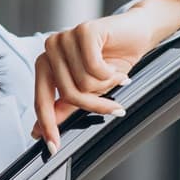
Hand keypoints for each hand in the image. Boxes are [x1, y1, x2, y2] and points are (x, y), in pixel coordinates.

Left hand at [32, 0, 179, 152]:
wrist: (139, 34)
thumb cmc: (112, 61)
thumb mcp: (88, 90)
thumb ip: (64, 107)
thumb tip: (40, 131)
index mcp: (46, 63)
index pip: (42, 100)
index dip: (48, 125)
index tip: (53, 147)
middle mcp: (50, 49)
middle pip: (67, 94)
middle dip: (93, 104)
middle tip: (113, 107)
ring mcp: (65, 38)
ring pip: (83, 83)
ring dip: (106, 85)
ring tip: (114, 76)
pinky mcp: (84, 31)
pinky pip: (94, 68)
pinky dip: (111, 73)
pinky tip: (116, 68)